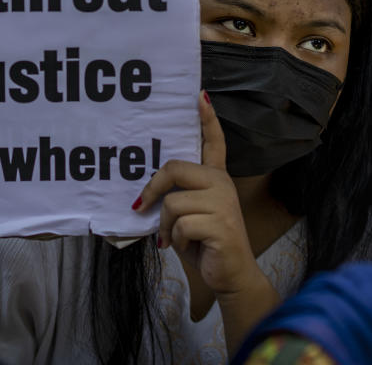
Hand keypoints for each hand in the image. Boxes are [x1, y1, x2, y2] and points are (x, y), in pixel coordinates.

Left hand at [133, 91, 263, 295]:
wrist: (230, 275)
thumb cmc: (204, 243)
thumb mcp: (187, 215)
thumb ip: (175, 197)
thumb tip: (142, 196)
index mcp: (215, 178)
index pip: (213, 142)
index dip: (207, 119)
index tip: (200, 96)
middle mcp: (222, 183)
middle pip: (174, 169)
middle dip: (152, 190)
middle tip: (141, 207)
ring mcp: (223, 201)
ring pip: (172, 202)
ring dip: (166, 226)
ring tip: (177, 237)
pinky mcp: (221, 222)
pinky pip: (180, 224)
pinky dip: (176, 240)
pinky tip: (191, 246)